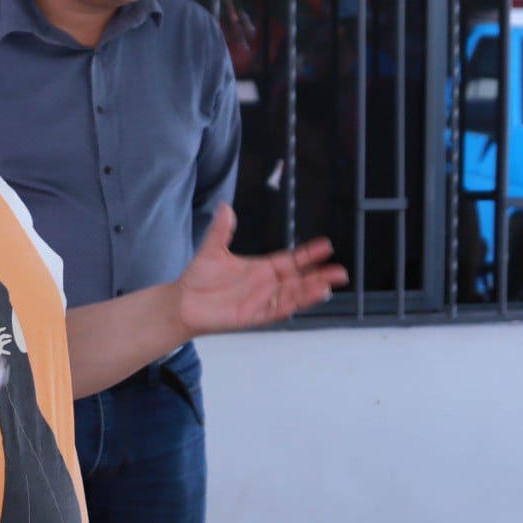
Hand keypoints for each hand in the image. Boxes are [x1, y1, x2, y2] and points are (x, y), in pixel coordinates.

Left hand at [177, 203, 348, 334]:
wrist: (183, 301)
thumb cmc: (198, 278)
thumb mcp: (212, 250)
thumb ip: (221, 230)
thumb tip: (224, 207)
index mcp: (261, 268)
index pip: (291, 260)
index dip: (307, 254)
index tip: (326, 246)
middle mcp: (265, 284)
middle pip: (299, 279)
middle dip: (319, 275)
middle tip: (339, 271)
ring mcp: (261, 300)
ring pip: (292, 296)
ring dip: (309, 291)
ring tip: (327, 286)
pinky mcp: (253, 315)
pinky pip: (276, 311)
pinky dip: (290, 306)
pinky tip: (303, 301)